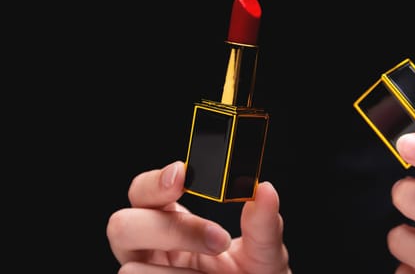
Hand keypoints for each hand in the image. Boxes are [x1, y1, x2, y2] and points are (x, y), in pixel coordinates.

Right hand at [107, 161, 290, 272]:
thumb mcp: (265, 252)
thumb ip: (263, 223)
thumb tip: (264, 190)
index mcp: (173, 220)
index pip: (144, 191)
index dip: (156, 181)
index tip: (183, 176)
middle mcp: (151, 248)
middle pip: (122, 225)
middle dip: (170, 230)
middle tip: (219, 240)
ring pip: (132, 269)